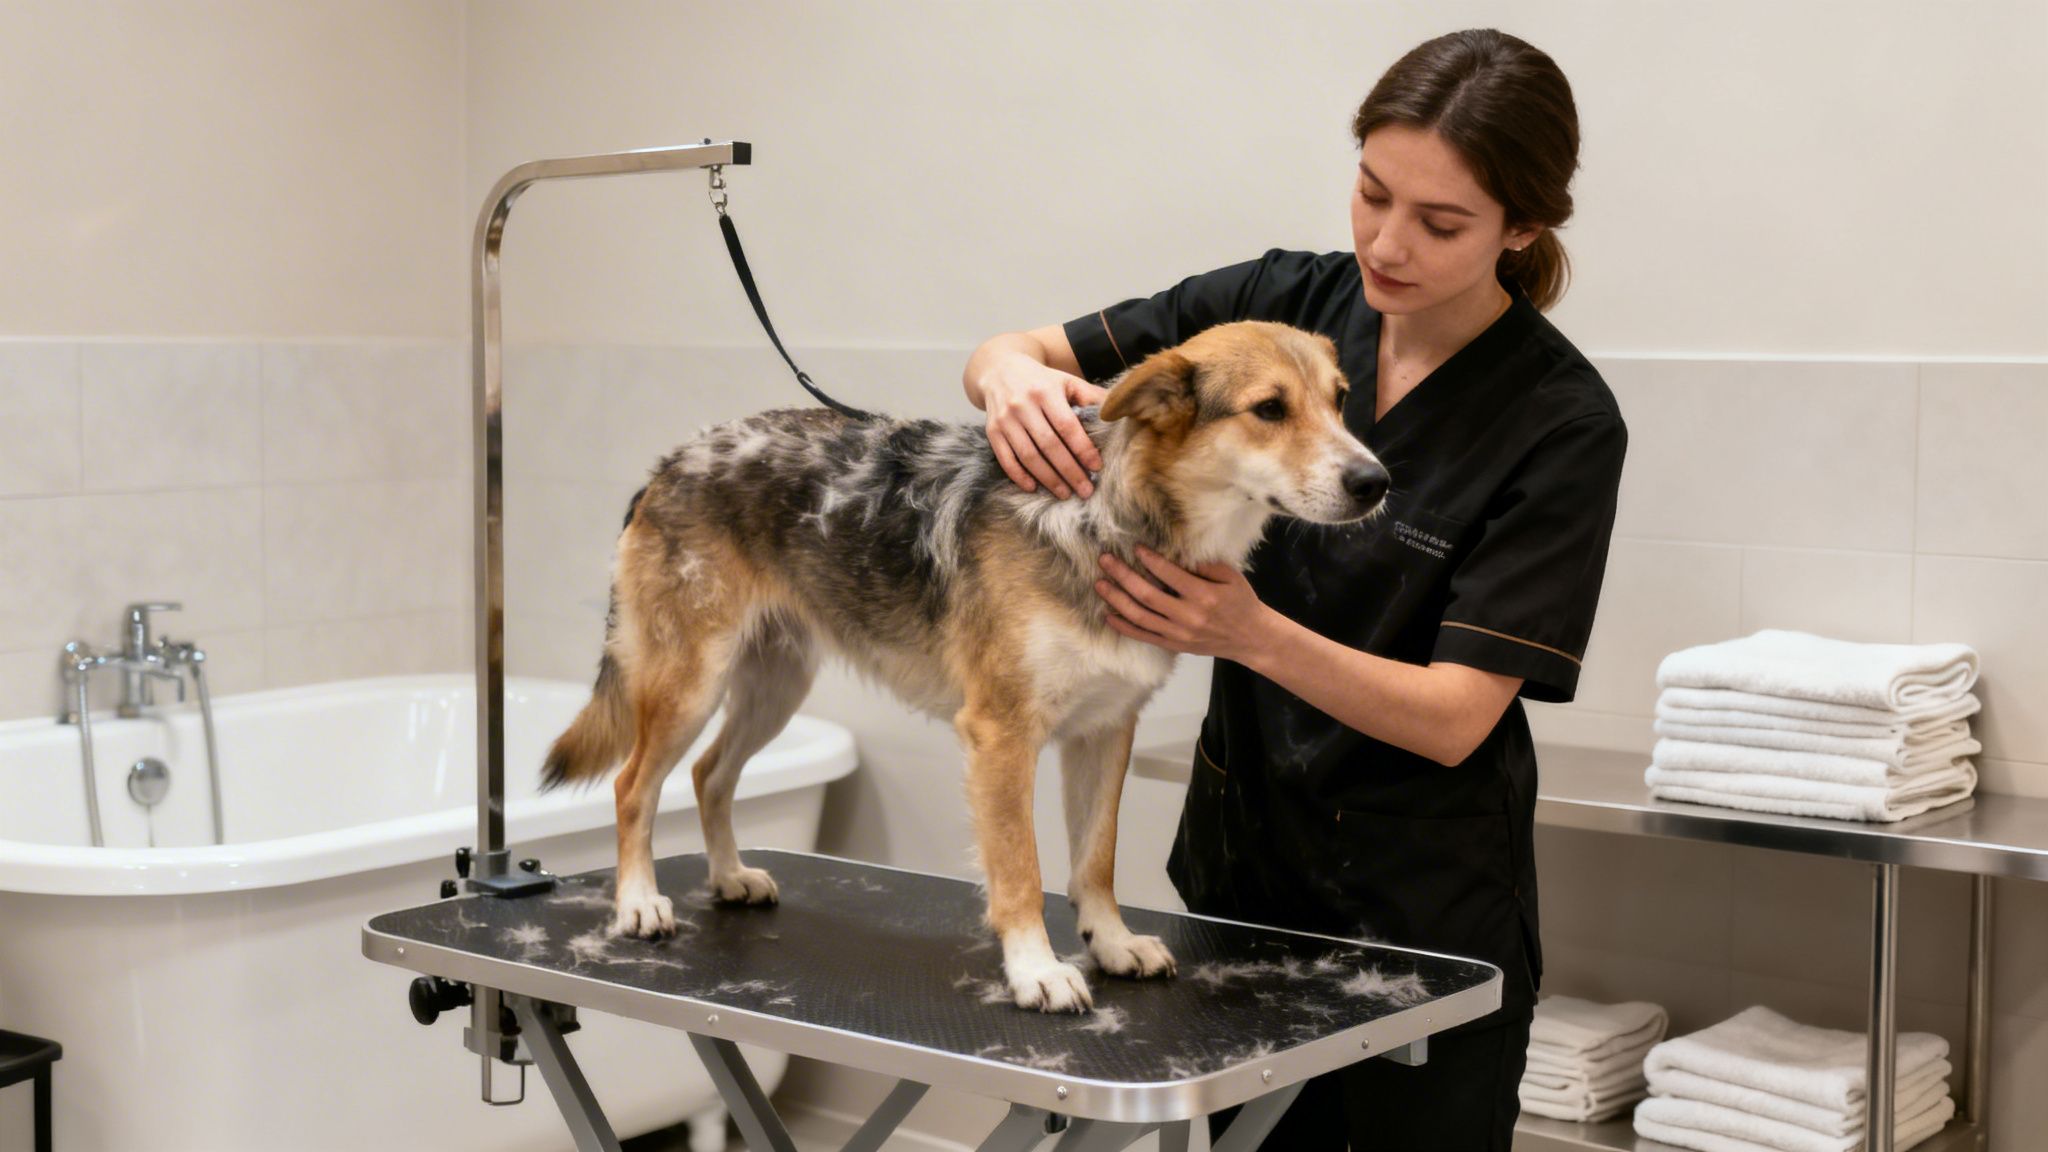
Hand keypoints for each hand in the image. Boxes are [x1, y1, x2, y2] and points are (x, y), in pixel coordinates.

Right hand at [979, 357, 1108, 498]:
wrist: (999, 370)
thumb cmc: (1040, 380)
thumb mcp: (1066, 381)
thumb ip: (1090, 396)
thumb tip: (1119, 411)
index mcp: (1045, 391)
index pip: (1067, 426)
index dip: (1082, 449)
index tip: (1096, 467)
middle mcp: (1023, 405)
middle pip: (1049, 445)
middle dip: (1069, 471)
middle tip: (1085, 490)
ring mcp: (1005, 419)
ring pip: (1028, 456)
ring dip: (1048, 478)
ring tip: (1064, 493)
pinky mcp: (992, 431)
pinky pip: (1006, 459)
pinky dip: (1019, 476)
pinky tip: (1034, 487)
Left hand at [1095, 547, 1273, 660]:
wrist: (1251, 638)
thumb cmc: (1241, 603)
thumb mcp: (1231, 578)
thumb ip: (1205, 565)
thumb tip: (1177, 554)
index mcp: (1203, 596)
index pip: (1169, 575)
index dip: (1149, 560)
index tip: (1135, 547)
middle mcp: (1188, 616)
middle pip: (1146, 595)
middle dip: (1122, 576)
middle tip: (1105, 560)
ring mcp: (1178, 633)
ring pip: (1139, 616)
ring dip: (1116, 599)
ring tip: (1100, 584)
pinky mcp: (1174, 645)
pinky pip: (1143, 636)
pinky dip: (1124, 626)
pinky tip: (1108, 614)